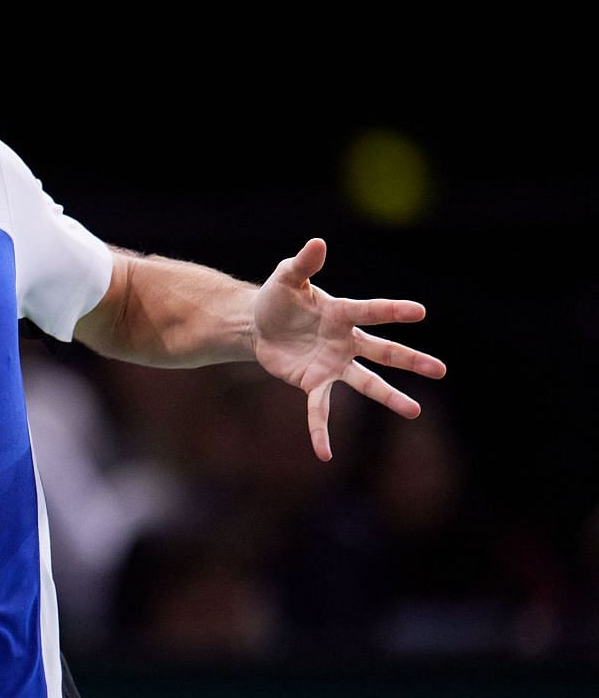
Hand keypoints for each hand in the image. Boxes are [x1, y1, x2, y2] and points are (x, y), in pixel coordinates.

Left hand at [250, 237, 446, 460]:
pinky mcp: (313, 383)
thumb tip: (317, 243)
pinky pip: (319, 410)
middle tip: (441, 370)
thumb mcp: (286, 278)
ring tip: (414, 411)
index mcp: (343, 312)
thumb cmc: (278, 298)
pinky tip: (325, 454)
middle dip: (411, 360)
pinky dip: (320, 431)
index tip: (420, 312)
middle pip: (384, 352)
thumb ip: (302, 264)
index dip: (394, 311)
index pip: (373, 311)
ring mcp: (333, 364)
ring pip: (367, 382)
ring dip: (389, 396)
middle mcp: (346, 341)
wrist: (257, 325)